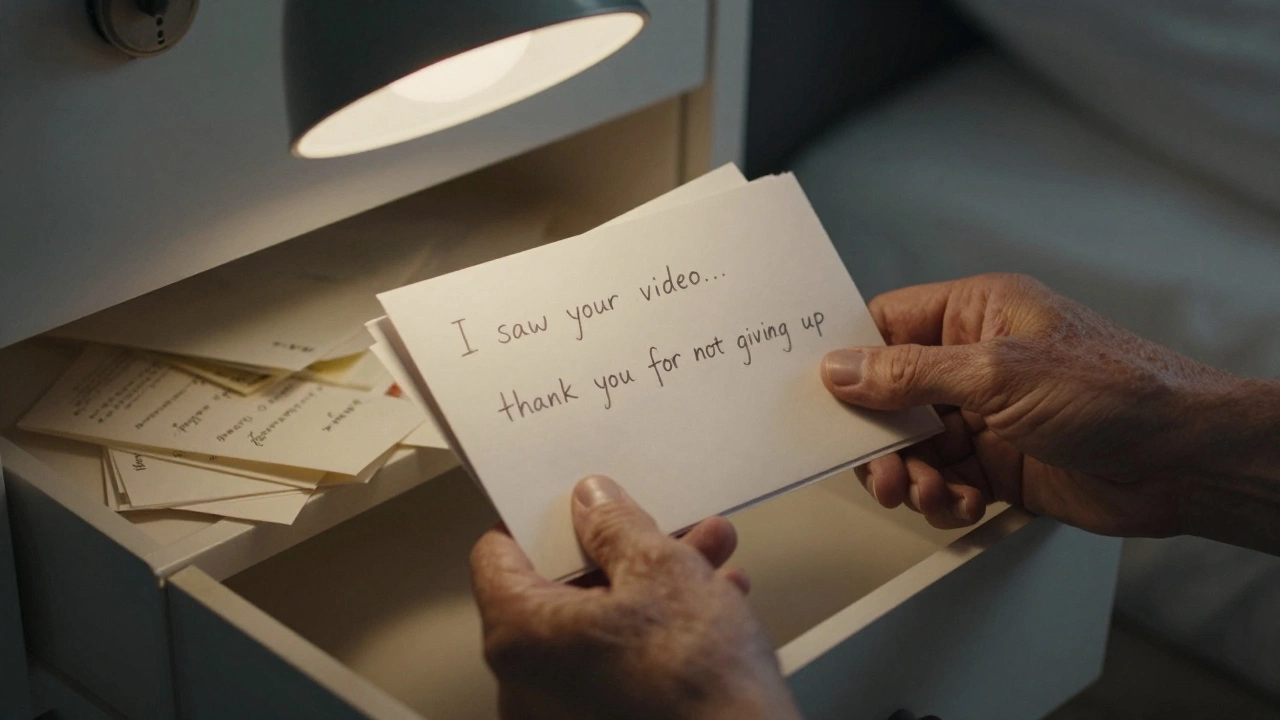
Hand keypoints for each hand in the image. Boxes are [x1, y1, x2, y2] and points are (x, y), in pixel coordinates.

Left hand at [470, 475, 800, 719]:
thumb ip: (616, 527)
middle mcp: (526, 687)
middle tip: (666, 530)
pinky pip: (618, 667)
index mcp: (519, 638)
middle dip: (625, 553)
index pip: (497, 556)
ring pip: (599, 628)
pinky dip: (656, 637)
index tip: (579, 506)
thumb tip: (595, 505)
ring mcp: (562, 714)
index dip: (542, 522)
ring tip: (709, 564)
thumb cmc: (698, 687)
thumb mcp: (663, 570)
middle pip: (561, 592)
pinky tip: (711, 612)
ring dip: (654, 589)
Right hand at [821, 273, 1255, 539]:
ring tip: (925, 492)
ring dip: (910, 475)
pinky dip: (940, 497)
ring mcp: (985, 413)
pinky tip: (960, 503)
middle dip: (878, 436)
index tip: (821, 395)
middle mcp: (974, 359)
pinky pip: (942, 479)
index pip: (885, 324)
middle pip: (889, 394)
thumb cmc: (1116, 391)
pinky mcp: (997, 462)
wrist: (1184, 461)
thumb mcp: (998, 374)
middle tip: (877, 469)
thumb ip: (911, 374)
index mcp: (975, 312)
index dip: (849, 358)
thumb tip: (843, 369)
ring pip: (911, 445)